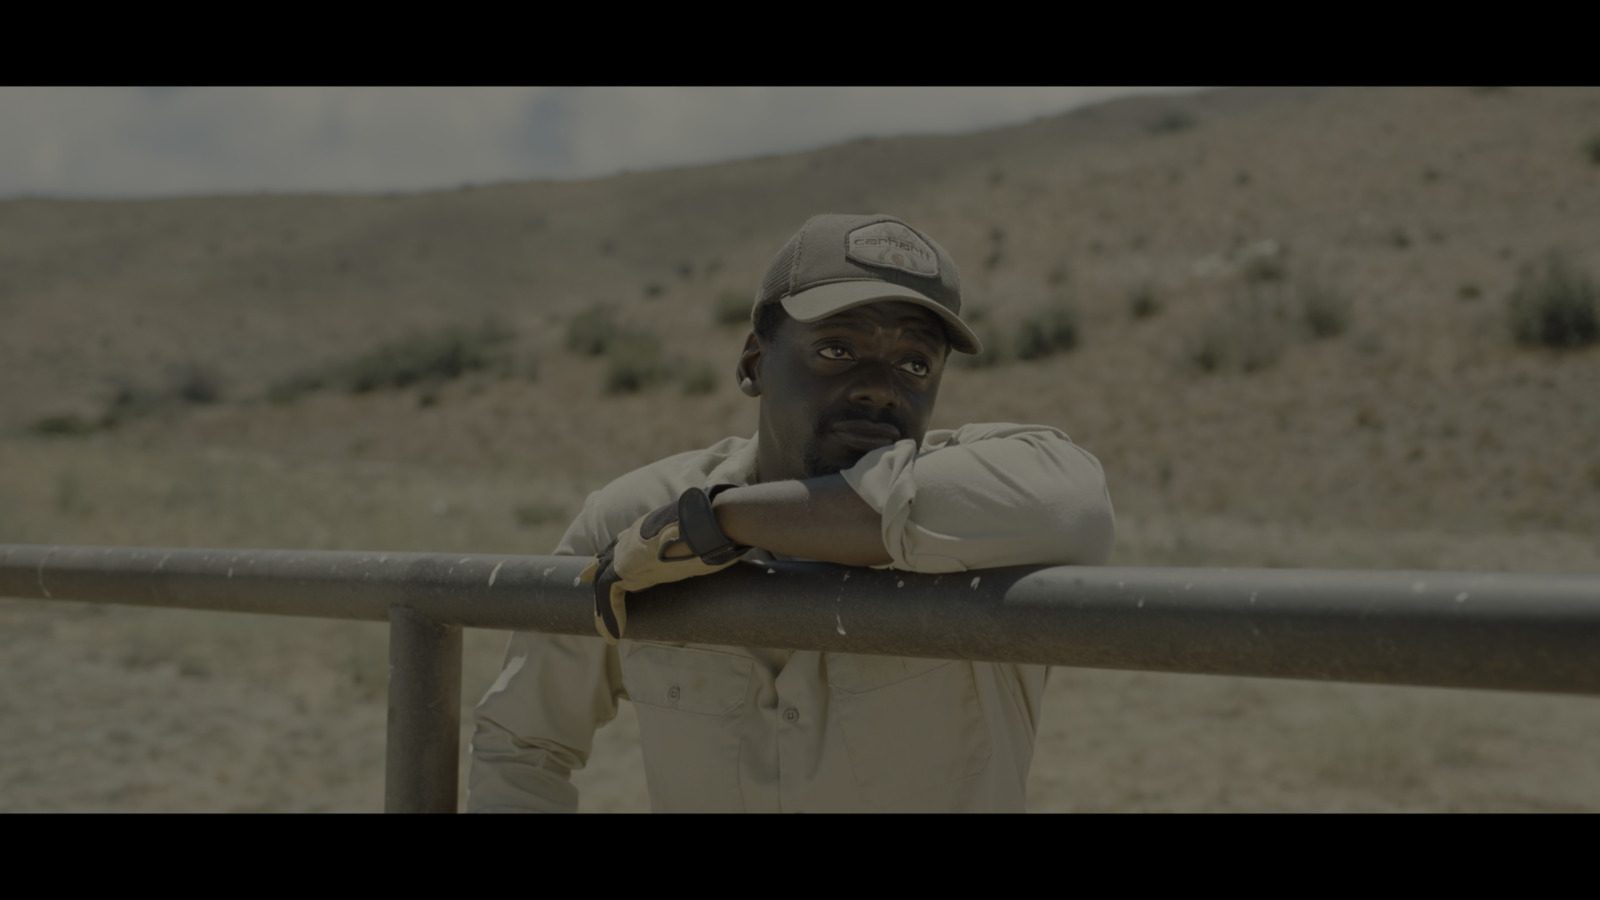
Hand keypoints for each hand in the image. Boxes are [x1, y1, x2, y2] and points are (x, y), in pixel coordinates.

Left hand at [579, 493, 741, 643]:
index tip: (610, 559)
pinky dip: (608, 615)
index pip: (628, 539)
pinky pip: (609, 594)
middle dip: (598, 568)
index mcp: (653, 526)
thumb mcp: (709, 536)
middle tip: (585, 578)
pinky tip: (613, 635)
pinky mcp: (627, 566)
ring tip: (604, 627)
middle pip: (609, 554)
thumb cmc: (720, 526)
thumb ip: (708, 543)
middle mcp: (637, 535)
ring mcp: (630, 550)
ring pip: (606, 578)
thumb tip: (730, 549)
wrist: (713, 521)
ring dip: (603, 604)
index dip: (618, 551)